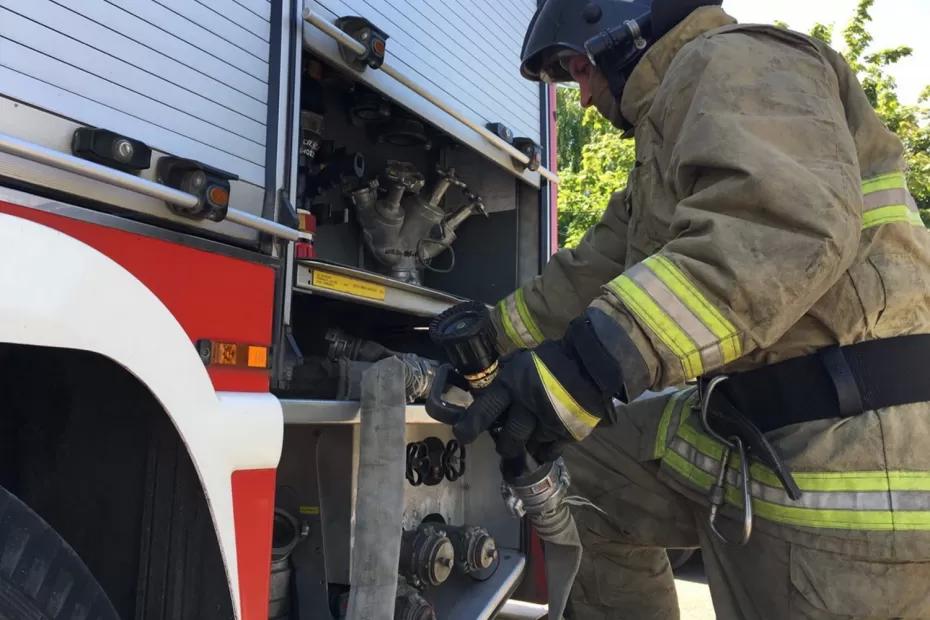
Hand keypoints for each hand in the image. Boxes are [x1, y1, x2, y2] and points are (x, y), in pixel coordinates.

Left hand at [453, 328, 612, 459]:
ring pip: (530, 445)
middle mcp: (527, 405)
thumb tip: (485, 385)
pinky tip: (547, 439)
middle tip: (506, 444)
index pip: (486, 409)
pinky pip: (550, 451)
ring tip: (531, 437)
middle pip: (509, 438)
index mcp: (512, 384)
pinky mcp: (567, 433)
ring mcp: (548, 421)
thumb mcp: (524, 360)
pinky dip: (546, 448)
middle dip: (505, 445)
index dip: (472, 425)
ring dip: (528, 444)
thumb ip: (507, 374)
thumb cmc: (554, 359)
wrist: (592, 364)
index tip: (462, 436)